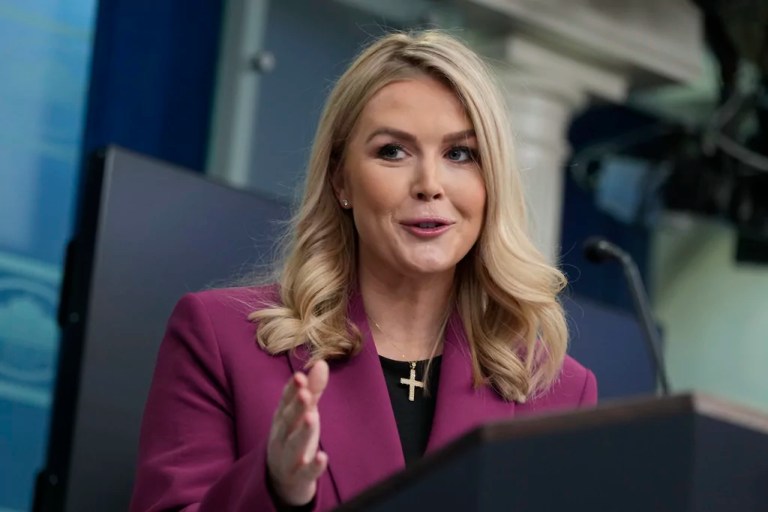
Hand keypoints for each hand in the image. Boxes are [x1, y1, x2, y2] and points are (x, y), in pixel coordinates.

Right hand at [267, 360, 329, 505]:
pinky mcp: (298, 477)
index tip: (299, 376)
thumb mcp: (304, 412)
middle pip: (288, 420)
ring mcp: (287, 458)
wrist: (281, 480)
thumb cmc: (294, 437)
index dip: (292, 390)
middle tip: (306, 393)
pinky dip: (313, 466)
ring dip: (302, 431)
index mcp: (282, 418)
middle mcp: (281, 436)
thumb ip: (313, 389)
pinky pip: (305, 472)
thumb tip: (322, 362)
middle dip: (296, 406)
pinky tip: (323, 456)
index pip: (285, 401)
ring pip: (293, 444)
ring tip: (312, 417)